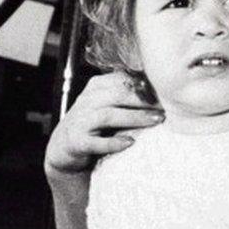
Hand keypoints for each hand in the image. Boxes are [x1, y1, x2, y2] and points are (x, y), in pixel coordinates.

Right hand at [45, 72, 162, 176]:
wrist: (64, 148)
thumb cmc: (95, 126)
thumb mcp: (108, 105)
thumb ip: (126, 96)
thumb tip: (161, 91)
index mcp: (96, 87)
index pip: (121, 80)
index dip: (144, 85)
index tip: (164, 92)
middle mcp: (86, 101)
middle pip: (118, 94)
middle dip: (143, 101)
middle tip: (164, 108)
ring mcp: (80, 121)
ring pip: (108, 115)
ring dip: (134, 118)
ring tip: (156, 121)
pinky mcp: (77, 142)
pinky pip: (95, 142)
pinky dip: (113, 142)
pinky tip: (130, 142)